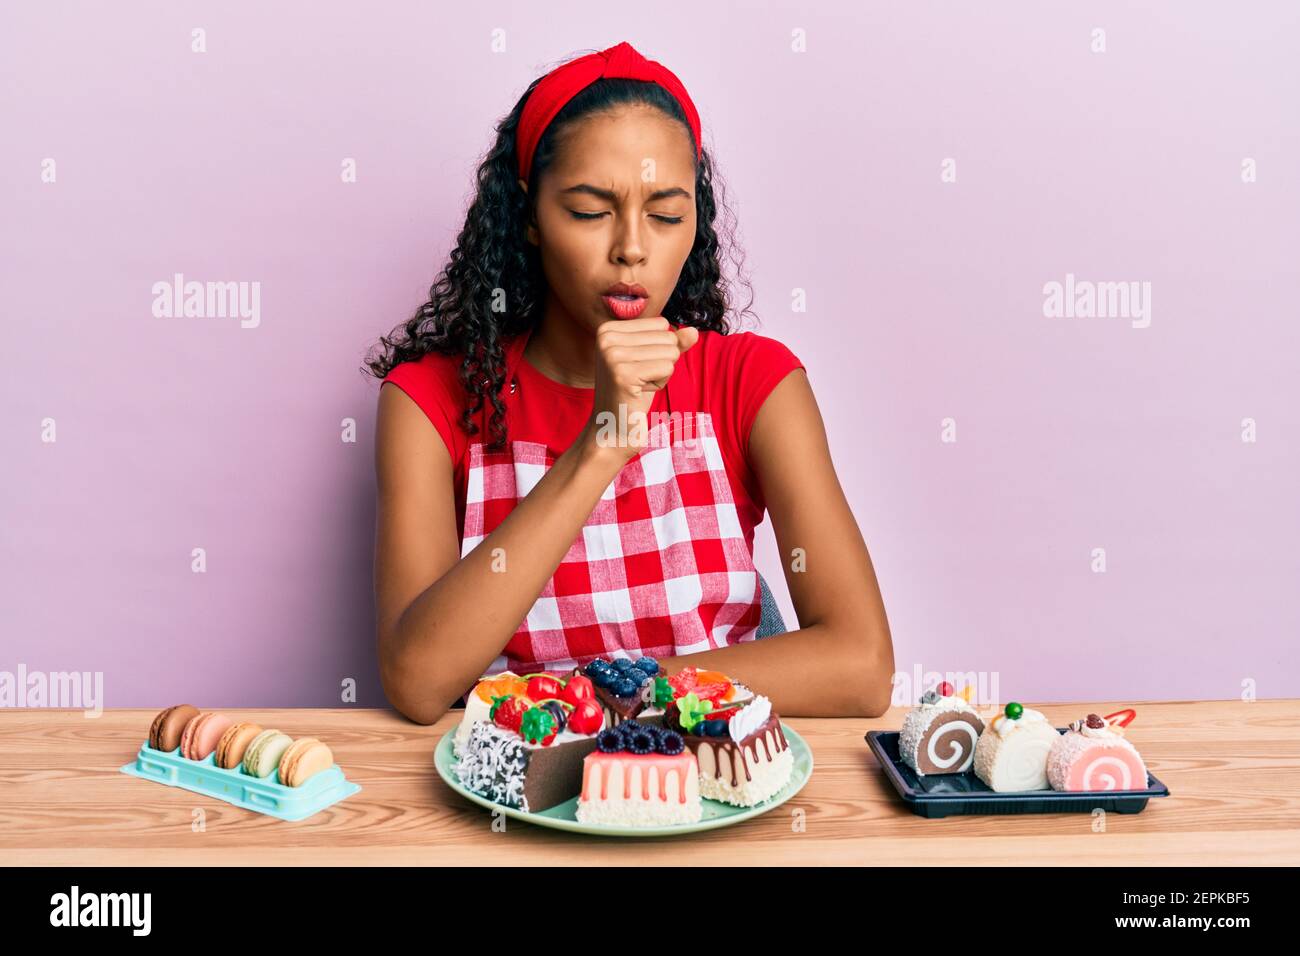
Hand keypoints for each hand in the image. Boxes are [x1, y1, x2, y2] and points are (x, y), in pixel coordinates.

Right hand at [587, 317, 697, 458]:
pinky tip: (639, 393)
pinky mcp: (623, 374)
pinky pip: (667, 368)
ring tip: (638, 387)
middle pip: (667, 337)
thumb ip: (672, 344)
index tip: (636, 368)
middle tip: (638, 380)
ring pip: (670, 352)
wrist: (612, 429)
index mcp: (608, 329)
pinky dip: (660, 383)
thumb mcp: (652, 362)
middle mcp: (606, 338)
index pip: (661, 323)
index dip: (657, 350)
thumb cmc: (632, 395)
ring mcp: (612, 355)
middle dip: (661, 362)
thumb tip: (694, 331)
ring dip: (661, 374)